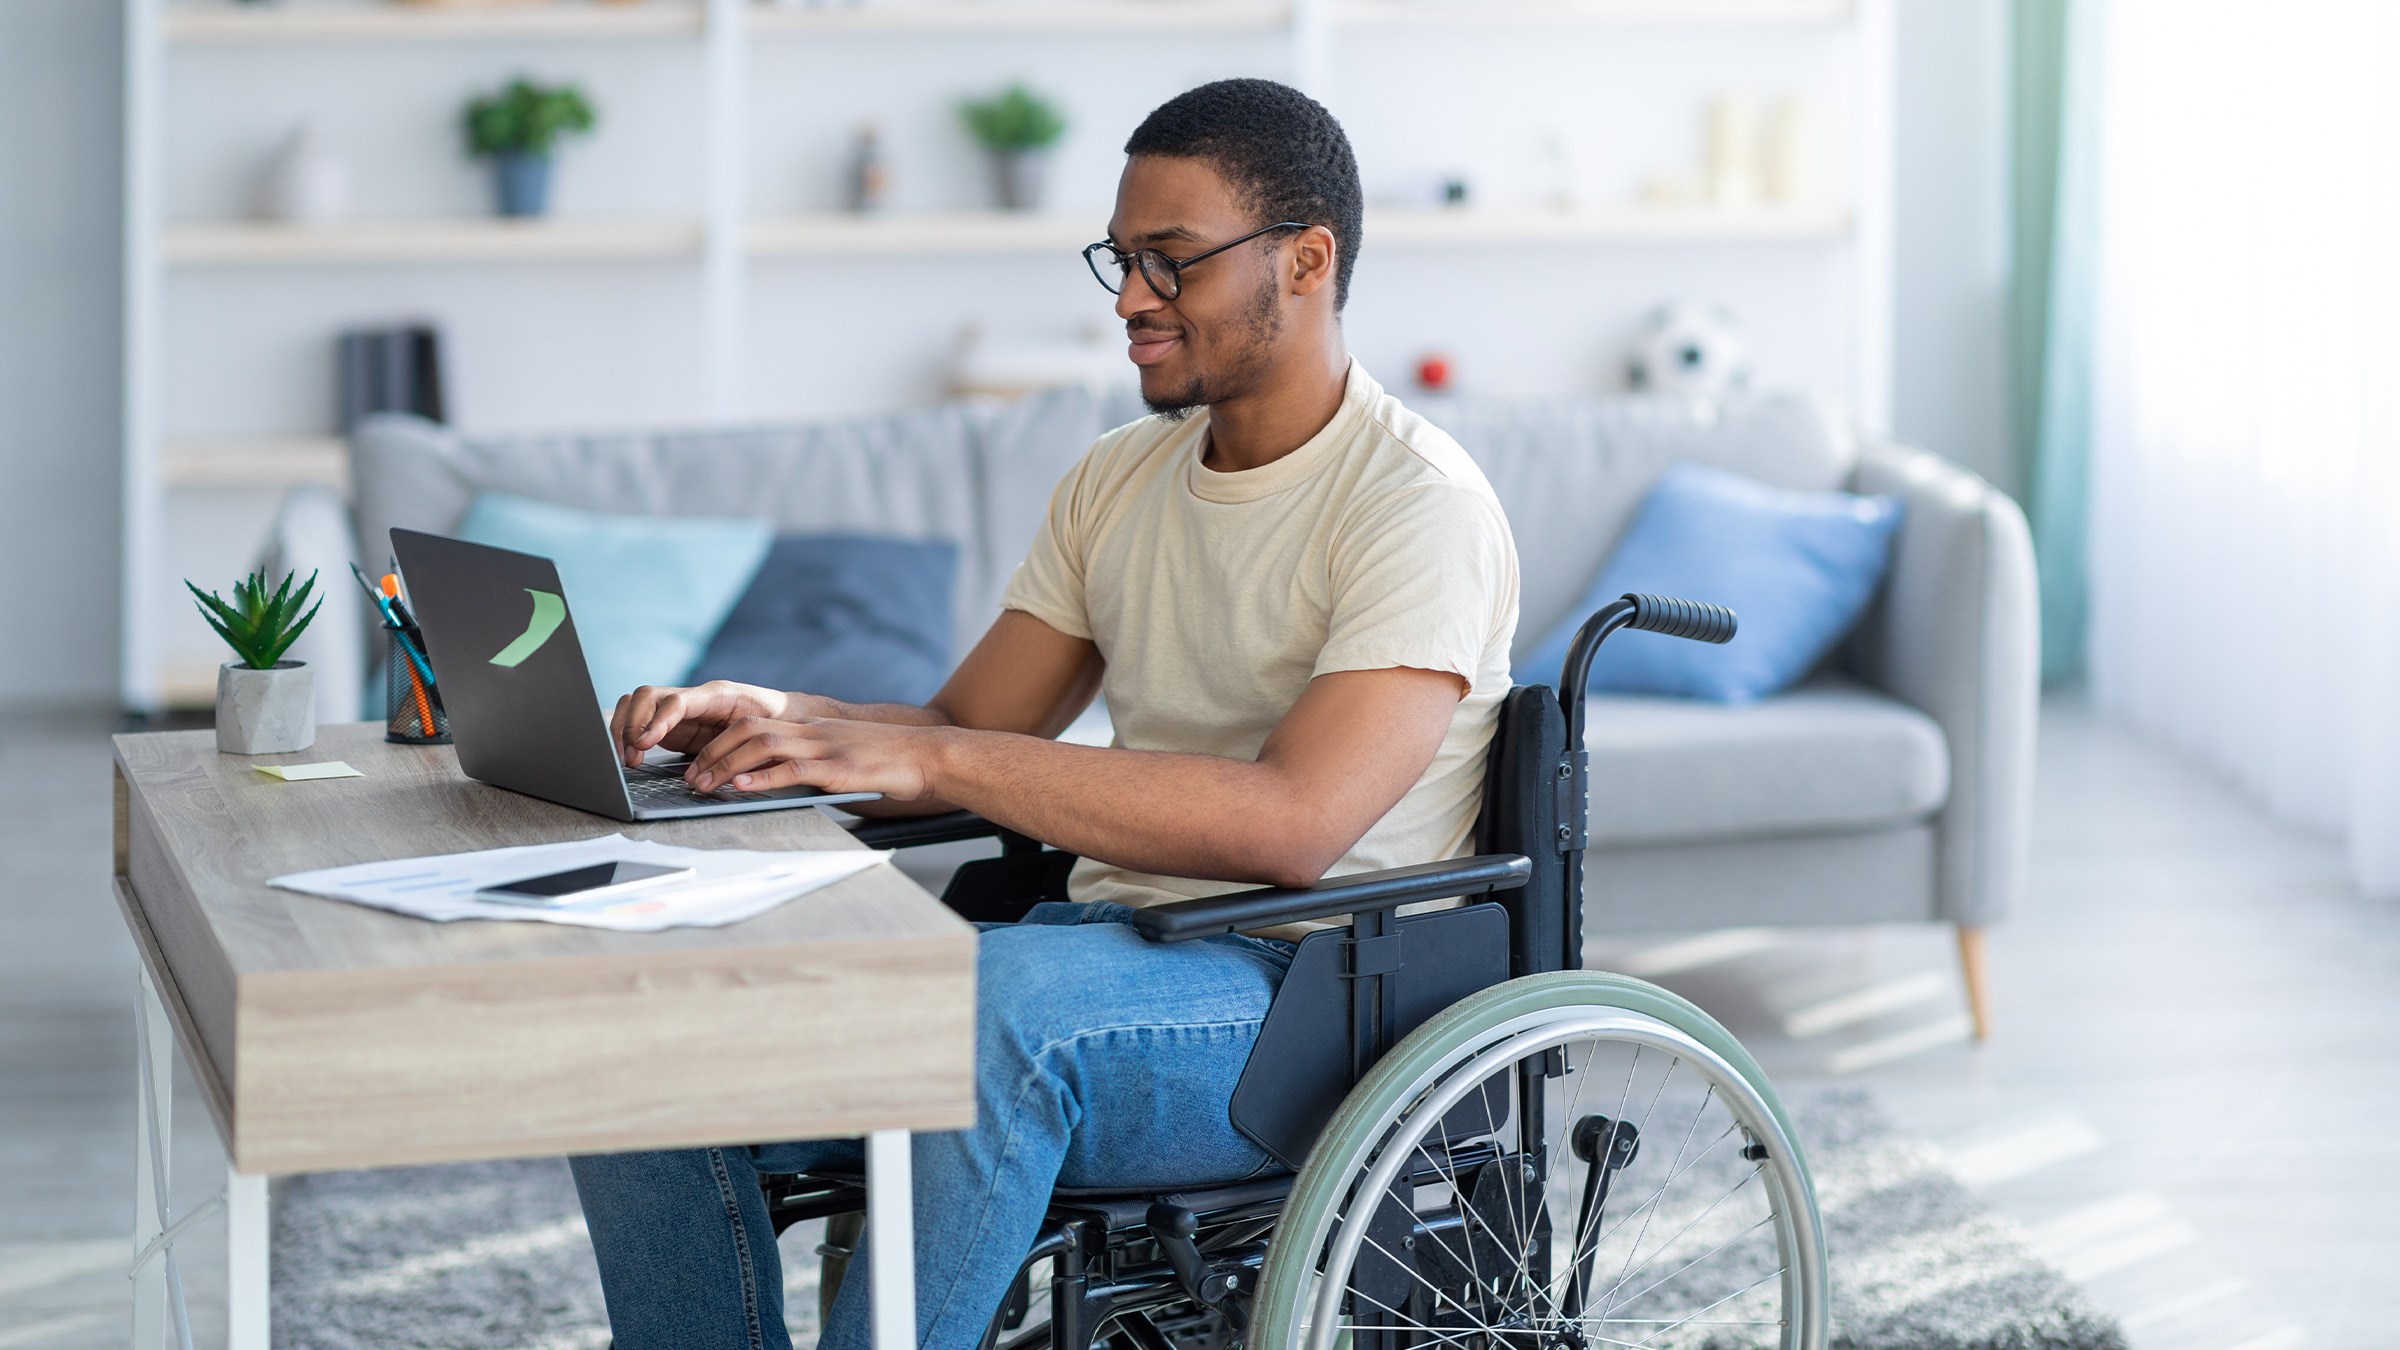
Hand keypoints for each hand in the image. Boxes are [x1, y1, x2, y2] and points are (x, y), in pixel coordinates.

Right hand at [611, 680, 789, 768]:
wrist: (784, 718)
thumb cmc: (777, 723)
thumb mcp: (765, 732)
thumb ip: (744, 743)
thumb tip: (719, 769)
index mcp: (716, 695)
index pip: (676, 701)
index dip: (657, 720)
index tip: (645, 743)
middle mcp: (692, 698)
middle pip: (645, 696)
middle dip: (631, 724)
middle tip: (631, 755)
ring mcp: (680, 711)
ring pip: (636, 705)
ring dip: (624, 730)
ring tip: (628, 759)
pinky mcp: (673, 726)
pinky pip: (641, 722)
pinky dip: (629, 737)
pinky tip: (632, 759)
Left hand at [682, 715, 940, 801]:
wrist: (928, 755)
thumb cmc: (888, 761)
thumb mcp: (841, 755)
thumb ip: (810, 763)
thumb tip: (776, 781)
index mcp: (810, 727)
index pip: (752, 724)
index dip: (718, 741)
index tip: (698, 762)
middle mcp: (812, 731)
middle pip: (748, 730)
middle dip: (712, 752)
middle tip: (690, 776)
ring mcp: (824, 747)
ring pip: (762, 744)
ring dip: (727, 764)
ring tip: (704, 784)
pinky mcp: (839, 767)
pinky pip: (794, 768)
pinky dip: (764, 777)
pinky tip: (744, 785)